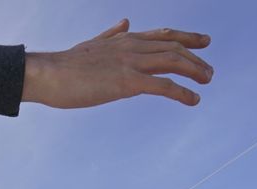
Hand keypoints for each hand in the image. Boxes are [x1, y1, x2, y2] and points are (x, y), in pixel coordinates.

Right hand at [22, 21, 212, 108]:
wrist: (47, 74)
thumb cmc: (64, 65)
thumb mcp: (92, 44)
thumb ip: (110, 34)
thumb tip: (125, 22)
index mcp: (123, 39)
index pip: (162, 35)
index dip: (185, 37)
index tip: (203, 42)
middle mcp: (131, 46)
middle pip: (173, 47)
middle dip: (195, 58)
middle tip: (209, 72)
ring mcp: (130, 62)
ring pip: (173, 62)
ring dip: (194, 71)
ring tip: (206, 81)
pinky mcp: (127, 82)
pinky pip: (163, 85)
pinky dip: (182, 92)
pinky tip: (193, 99)